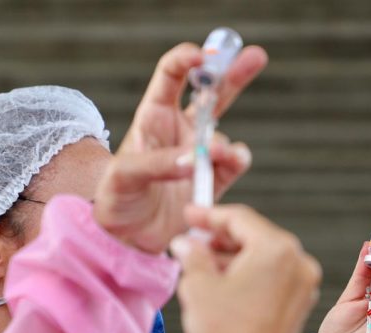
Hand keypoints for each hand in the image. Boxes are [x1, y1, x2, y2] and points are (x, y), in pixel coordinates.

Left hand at [94, 43, 267, 253]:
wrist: (127, 238)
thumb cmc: (115, 199)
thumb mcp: (124, 177)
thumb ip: (157, 164)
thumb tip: (194, 159)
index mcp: (153, 117)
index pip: (171, 77)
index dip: (187, 61)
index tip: (202, 57)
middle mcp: (180, 131)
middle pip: (211, 94)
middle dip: (232, 74)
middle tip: (256, 56)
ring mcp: (199, 155)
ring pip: (224, 135)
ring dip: (224, 142)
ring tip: (218, 154)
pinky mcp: (212, 181)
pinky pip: (232, 165)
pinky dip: (237, 160)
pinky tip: (234, 160)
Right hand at [170, 204, 320, 332]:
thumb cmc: (223, 331)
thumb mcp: (199, 285)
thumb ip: (193, 254)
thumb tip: (187, 243)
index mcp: (277, 249)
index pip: (241, 219)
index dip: (210, 215)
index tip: (190, 214)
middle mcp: (299, 262)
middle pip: (257, 235)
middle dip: (223, 237)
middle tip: (193, 239)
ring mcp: (304, 284)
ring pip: (266, 256)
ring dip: (235, 255)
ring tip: (202, 262)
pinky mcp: (301, 303)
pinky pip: (275, 275)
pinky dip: (251, 272)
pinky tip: (224, 280)